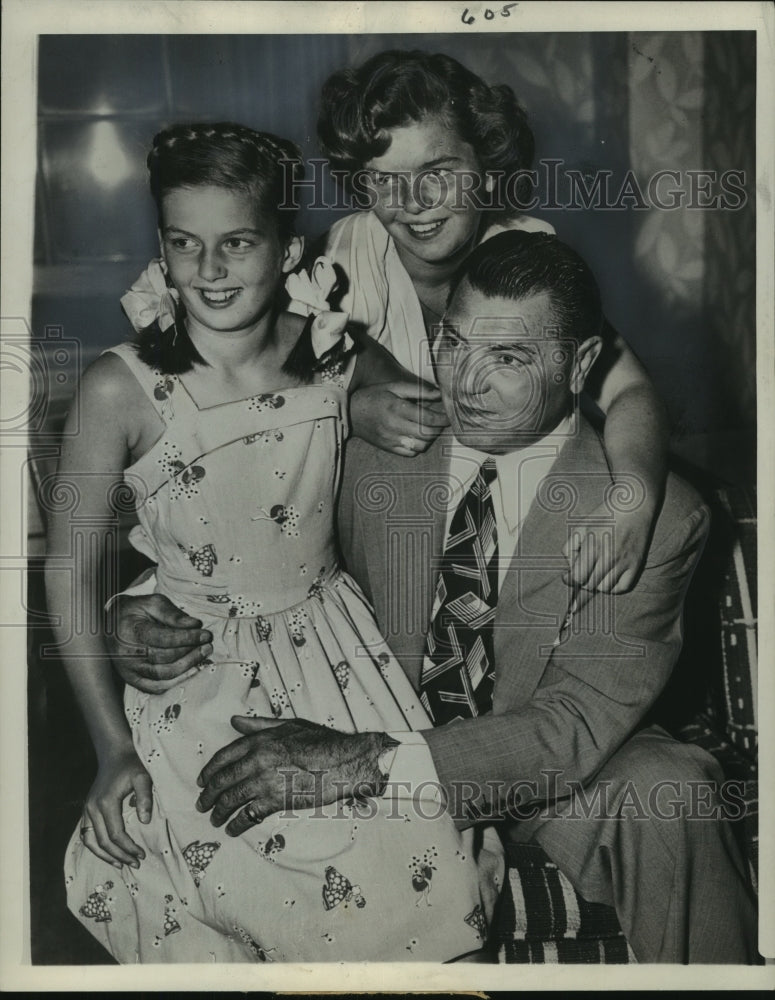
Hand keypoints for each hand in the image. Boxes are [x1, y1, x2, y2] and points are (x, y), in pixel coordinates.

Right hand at [79, 745, 152, 867]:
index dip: (128, 848)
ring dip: (105, 855)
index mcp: (106, 802)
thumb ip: (145, 797)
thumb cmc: (131, 764)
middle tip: (136, 863)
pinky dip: (96, 846)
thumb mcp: (143, 776)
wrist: (115, 753)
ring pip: (90, 840)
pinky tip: (108, 853)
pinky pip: (87, 834)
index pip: (115, 834)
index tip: (142, 854)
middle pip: (102, 841)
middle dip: (119, 855)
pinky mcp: (87, 809)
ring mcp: (87, 809)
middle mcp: (92, 808)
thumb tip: (145, 822)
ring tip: (121, 864)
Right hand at [106, 593, 212, 693]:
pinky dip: (176, 681)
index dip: (187, 638)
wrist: (112, 625)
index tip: (205, 634)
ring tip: (203, 654)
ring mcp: (129, 670)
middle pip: (165, 658)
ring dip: (188, 666)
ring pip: (163, 675)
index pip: (164, 639)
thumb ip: (172, 614)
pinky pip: (156, 687)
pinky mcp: (133, 680)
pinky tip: (192, 670)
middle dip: (191, 651)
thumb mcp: (152, 603)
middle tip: (208, 644)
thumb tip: (194, 624)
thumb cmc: (136, 612)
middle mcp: (128, 654)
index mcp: (131, 631)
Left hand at [195, 716, 387, 835]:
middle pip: (222, 781)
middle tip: (202, 805)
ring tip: (214, 820)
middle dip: (208, 795)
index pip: (223, 757)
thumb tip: (234, 721)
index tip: (202, 781)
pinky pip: (248, 816)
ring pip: (230, 800)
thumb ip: (259, 725)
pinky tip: (232, 830)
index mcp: (259, 740)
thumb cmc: (322, 741)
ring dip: (218, 812)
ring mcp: (264, 781)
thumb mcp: (289, 725)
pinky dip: (236, 825)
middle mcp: (256, 760)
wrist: (343, 761)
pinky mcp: (275, 801)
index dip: (209, 771)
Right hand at [350, 380, 448, 456]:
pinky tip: (416, 437)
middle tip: (441, 421)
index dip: (443, 419)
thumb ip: (417, 390)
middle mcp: (395, 426)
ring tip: (428, 428)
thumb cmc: (373, 396)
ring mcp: (391, 439)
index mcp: (397, 408)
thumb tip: (439, 394)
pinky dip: (419, 446)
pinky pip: (411, 453)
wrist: (349, 413)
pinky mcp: (388, 448)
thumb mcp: (393, 387)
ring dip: (429, 438)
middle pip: (427, 433)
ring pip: (421, 445)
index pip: (428, 418)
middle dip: (438, 428)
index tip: (450, 416)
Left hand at [563, 500, 655, 596]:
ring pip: (605, 589)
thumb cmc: (604, 515)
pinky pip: (623, 587)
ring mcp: (624, 562)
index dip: (570, 579)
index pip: (578, 577)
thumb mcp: (581, 526)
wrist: (634, 506)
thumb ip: (570, 547)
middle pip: (590, 585)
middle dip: (582, 581)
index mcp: (593, 547)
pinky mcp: (636, 565)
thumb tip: (569, 566)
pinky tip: (609, 578)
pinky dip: (614, 588)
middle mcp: (609, 557)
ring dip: (597, 585)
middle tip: (583, 573)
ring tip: (595, 575)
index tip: (568, 576)